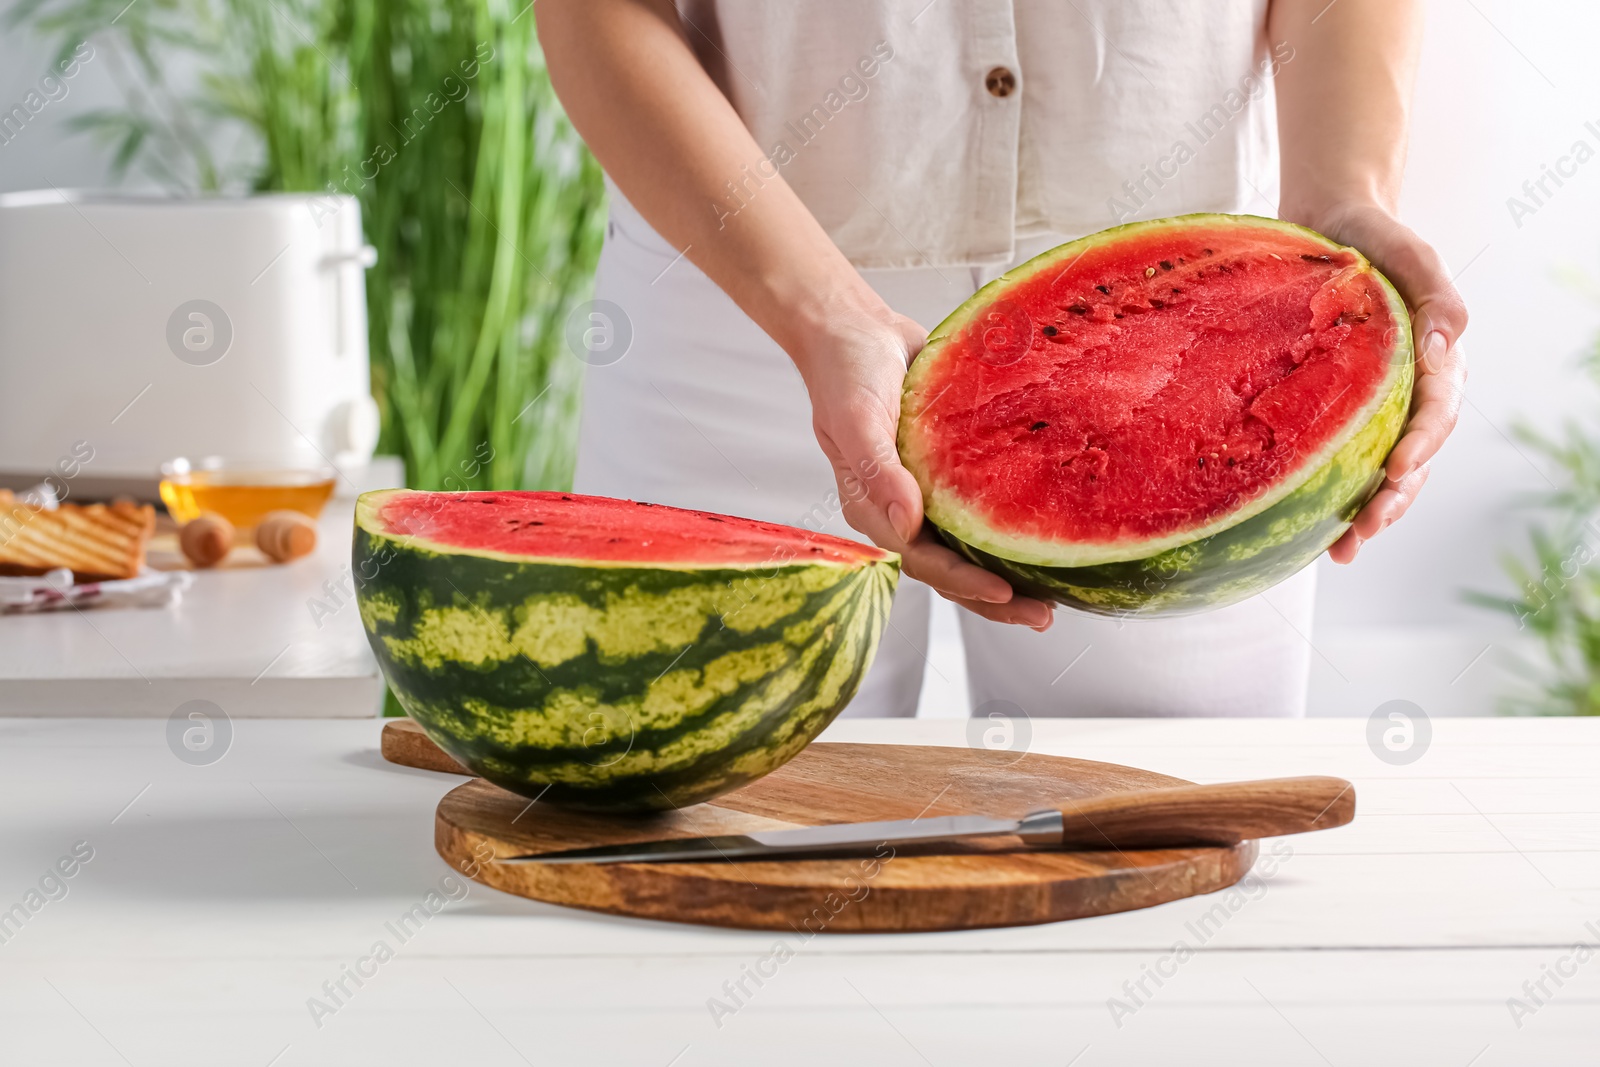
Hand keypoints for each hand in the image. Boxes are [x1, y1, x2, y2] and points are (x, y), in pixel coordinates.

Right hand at [793, 306, 1053, 628]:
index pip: (924, 562)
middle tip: (1044, 616)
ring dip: (1009, 571)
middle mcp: (902, 511)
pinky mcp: (948, 471)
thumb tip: (907, 523)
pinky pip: (981, 507)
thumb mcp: (855, 417)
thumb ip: (878, 471)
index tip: (1005, 592)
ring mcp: (926, 494)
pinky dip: (1009, 526)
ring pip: (970, 547)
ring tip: (1055, 593)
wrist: (855, 329)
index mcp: (874, 511)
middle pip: (951, 570)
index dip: (965, 582)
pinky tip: (1046, 534)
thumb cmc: (845, 371)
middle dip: (996, 599)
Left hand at [1307, 203, 1468, 562]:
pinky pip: (1347, 461)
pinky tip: (1315, 532)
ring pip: (1385, 471)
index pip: (1436, 411)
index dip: (1421, 443)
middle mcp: (1414, 391)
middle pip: (1415, 456)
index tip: (1397, 469)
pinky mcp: (1344, 412)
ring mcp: (1381, 406)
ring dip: (1369, 512)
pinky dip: (1335, 496)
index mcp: (1437, 360)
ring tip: (1343, 549)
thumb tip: (1443, 345)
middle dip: (1393, 499)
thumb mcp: (1407, 252)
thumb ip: (1434, 294)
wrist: (1330, 228)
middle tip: (1363, 530)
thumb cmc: (1373, 238)